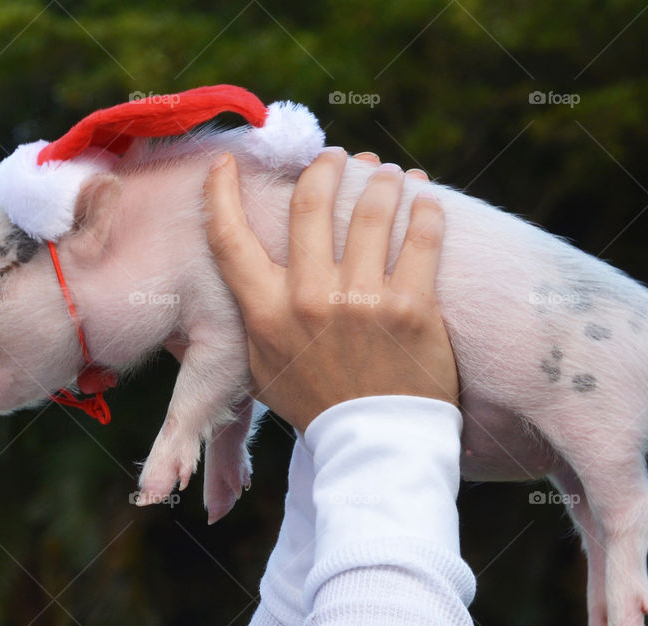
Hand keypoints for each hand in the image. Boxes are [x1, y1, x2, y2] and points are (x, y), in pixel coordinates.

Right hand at [204, 149, 456, 432]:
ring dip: (381, 180)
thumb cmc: (318, 403)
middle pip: (309, 203)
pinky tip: (425, 199)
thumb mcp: (265, 366)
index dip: (221, 192)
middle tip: (337, 158)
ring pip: (371, 209)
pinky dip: (425, 208)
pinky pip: (421, 236)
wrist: (374, 446)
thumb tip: (245, 272)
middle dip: (324, 167)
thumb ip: (256, 317)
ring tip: (386, 175)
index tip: (226, 162)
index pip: (230, 238)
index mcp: (267, 313)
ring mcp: (363, 301)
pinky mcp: (412, 307)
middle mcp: (310, 299)